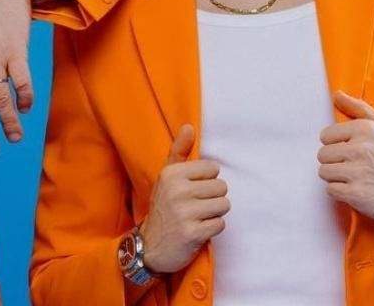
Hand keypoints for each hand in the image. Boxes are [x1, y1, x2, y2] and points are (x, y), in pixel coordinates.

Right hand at [141, 125, 229, 273]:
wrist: (150, 247)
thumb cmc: (163, 208)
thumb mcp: (166, 178)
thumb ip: (179, 151)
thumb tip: (189, 126)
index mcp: (171, 174)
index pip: (213, 168)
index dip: (207, 181)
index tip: (191, 191)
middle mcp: (177, 190)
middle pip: (221, 187)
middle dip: (212, 199)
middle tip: (194, 207)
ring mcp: (184, 213)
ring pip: (224, 205)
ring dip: (214, 213)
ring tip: (198, 218)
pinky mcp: (192, 233)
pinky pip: (220, 224)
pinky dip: (212, 228)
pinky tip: (198, 230)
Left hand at [317, 91, 373, 226]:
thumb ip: (359, 108)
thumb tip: (336, 94)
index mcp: (365, 129)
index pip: (325, 136)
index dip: (337, 145)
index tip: (352, 151)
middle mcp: (361, 148)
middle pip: (322, 155)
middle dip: (335, 162)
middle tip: (355, 167)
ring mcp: (358, 172)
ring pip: (324, 172)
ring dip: (337, 178)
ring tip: (356, 178)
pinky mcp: (356, 194)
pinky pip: (330, 190)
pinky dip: (341, 193)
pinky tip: (357, 190)